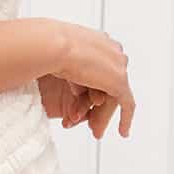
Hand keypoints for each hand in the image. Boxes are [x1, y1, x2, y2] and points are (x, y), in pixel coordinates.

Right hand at [49, 21, 135, 137]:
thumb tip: (75, 87)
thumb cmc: (47, 48)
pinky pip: (127, 104)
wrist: (52, 46)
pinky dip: (125, 119)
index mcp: (100, 41)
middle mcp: (113, 50)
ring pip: (114, 96)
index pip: (102, 70)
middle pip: (110, 84)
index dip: (93, 90)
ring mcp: (118, 64)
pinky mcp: (119, 81)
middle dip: (101, 107)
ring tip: (95, 132)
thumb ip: (72, 70)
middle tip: (93, 125)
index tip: (85, 104)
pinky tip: (123, 132)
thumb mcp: (61, 58)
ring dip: (103, 115)